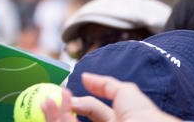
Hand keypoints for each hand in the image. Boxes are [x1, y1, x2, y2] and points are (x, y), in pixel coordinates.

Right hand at [50, 73, 180, 121]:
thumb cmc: (146, 118)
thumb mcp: (127, 94)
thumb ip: (105, 84)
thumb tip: (84, 76)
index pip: (90, 112)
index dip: (75, 102)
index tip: (65, 92)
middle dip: (59, 111)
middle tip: (48, 98)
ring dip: (54, 116)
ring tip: (47, 101)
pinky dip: (57, 120)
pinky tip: (54, 107)